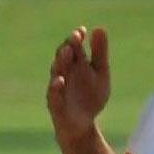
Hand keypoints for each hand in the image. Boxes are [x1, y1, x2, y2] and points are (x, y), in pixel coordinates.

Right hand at [47, 26, 110, 144]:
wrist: (83, 125)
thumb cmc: (90, 96)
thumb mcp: (100, 73)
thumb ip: (99, 53)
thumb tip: (99, 28)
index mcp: (74, 64)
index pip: (72, 47)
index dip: (76, 38)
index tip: (82, 31)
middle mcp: (63, 73)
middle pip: (62, 57)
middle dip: (68, 46)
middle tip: (75, 37)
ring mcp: (58, 89)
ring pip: (56, 73)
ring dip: (61, 62)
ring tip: (67, 52)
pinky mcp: (56, 106)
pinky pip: (53, 96)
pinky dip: (55, 88)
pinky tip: (60, 81)